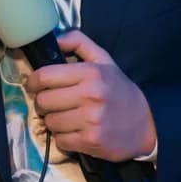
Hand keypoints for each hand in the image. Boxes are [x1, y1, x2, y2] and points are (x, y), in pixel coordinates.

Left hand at [24, 30, 156, 161]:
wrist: (148, 124)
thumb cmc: (119, 90)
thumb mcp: (103, 60)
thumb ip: (78, 42)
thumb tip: (55, 40)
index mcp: (90, 73)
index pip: (44, 76)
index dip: (32, 81)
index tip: (33, 85)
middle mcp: (90, 96)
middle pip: (43, 101)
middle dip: (42, 102)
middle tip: (50, 102)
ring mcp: (91, 121)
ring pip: (50, 121)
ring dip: (52, 120)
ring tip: (63, 116)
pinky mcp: (92, 141)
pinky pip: (60, 140)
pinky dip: (62, 137)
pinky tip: (73, 131)